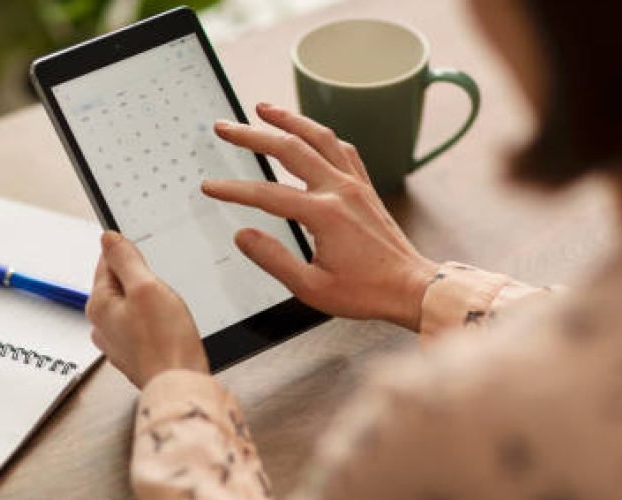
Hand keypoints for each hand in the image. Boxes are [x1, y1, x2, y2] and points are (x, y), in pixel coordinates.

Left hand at [86, 231, 208, 387]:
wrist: (179, 384)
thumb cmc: (165, 342)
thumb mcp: (146, 287)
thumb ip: (125, 259)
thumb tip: (108, 238)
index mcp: (99, 304)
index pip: (106, 261)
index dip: (130, 253)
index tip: (147, 254)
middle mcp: (102, 325)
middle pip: (119, 284)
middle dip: (142, 279)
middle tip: (163, 288)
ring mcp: (117, 341)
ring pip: (132, 305)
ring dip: (149, 301)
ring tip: (168, 310)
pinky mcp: (134, 353)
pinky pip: (141, 325)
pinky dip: (154, 321)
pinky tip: (168, 327)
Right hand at [202, 103, 438, 330]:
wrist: (411, 288)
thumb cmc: (366, 292)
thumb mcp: (312, 287)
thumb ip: (273, 259)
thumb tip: (243, 236)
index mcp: (324, 214)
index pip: (267, 195)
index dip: (234, 189)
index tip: (210, 186)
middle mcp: (340, 190)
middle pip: (289, 149)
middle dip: (252, 134)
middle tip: (225, 127)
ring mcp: (355, 185)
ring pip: (318, 137)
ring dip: (289, 119)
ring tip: (263, 107)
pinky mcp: (365, 187)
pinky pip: (342, 149)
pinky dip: (320, 134)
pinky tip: (308, 131)